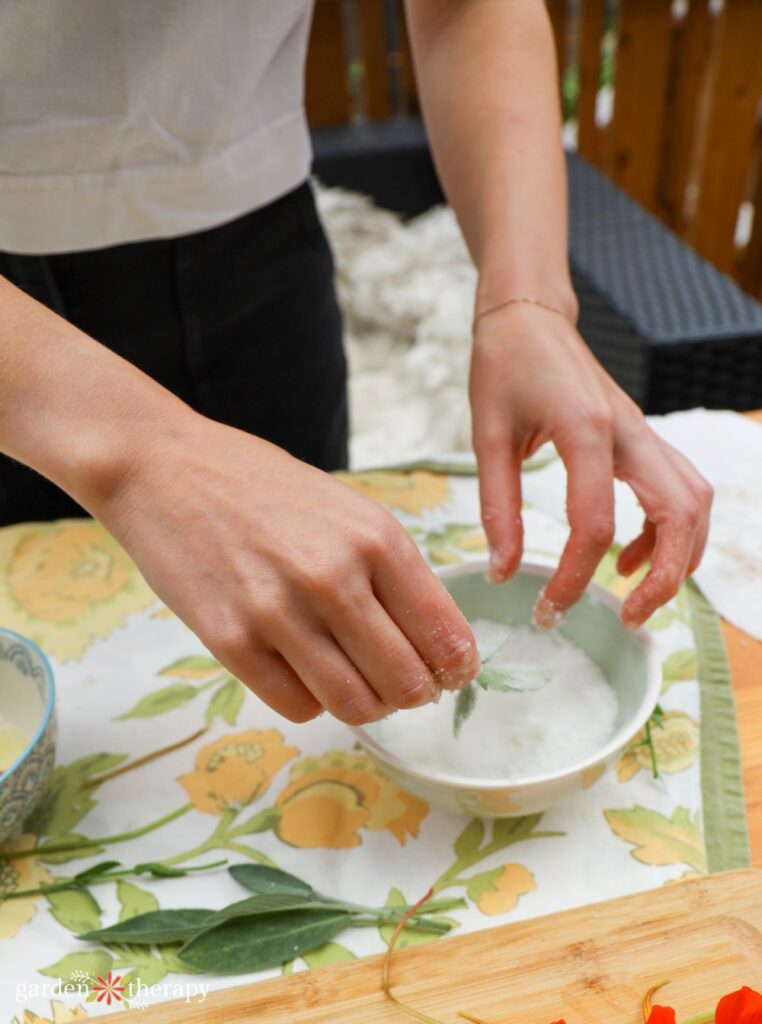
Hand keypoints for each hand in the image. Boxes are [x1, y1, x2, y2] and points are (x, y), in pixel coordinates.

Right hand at [90, 411, 478, 722]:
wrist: (167, 469)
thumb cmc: (263, 488)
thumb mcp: (348, 510)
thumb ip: (392, 571)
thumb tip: (435, 644)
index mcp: (377, 538)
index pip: (444, 635)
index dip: (456, 668)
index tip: (451, 675)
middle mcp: (334, 577)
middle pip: (406, 682)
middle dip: (415, 693)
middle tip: (404, 686)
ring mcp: (279, 612)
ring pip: (356, 706)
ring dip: (367, 706)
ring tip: (357, 683)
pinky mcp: (231, 641)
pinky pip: (299, 707)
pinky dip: (313, 700)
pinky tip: (305, 671)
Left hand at [469, 303, 712, 627]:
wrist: (530, 317)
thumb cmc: (504, 367)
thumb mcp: (486, 436)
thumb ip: (497, 507)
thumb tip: (505, 572)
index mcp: (586, 430)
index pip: (595, 523)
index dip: (575, 577)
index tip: (548, 608)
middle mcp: (631, 432)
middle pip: (680, 514)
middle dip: (665, 578)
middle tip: (626, 618)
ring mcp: (644, 433)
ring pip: (695, 503)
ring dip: (679, 556)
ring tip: (634, 594)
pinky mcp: (643, 438)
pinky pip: (680, 490)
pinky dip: (670, 531)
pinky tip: (628, 554)